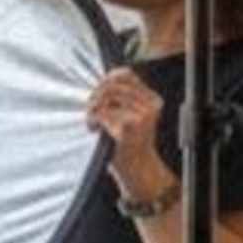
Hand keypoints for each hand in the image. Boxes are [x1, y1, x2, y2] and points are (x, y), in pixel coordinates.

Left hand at [88, 69, 174, 197]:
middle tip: (89, 109)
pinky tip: (93, 129)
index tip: (97, 92)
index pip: (126, 74)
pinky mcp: (129, 126)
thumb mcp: (130, 115)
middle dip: (95, 96)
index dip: (106, 79)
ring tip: (91, 120)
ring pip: (106, 97)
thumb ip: (121, 98)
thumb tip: (101, 79)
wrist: (138, 168)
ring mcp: (142, 115)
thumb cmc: (129, 142)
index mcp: (153, 99)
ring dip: (92, 108)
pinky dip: (91, 120)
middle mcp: (151, 104)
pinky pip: (102, 113)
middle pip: (112, 85)